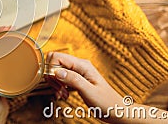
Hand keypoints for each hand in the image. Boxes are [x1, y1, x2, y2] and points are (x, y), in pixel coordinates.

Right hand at [46, 52, 167, 122]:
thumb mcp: (89, 91)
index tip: (55, 82)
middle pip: (54, 63)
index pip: (57, 57)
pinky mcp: (75, 79)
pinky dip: (58, 87)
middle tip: (59, 89)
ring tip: (63, 94)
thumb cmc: (106, 102)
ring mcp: (76, 72)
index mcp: (82, 65)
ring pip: (55, 71)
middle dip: (52, 77)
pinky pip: (60, 78)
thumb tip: (56, 71)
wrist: (116, 110)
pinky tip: (63, 94)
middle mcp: (78, 66)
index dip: (51, 68)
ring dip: (55, 83)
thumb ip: (73, 79)